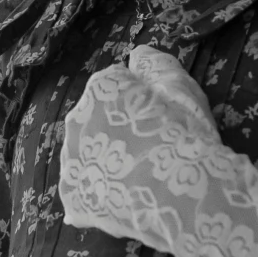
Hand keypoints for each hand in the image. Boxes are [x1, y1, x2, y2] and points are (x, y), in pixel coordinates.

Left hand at [59, 46, 257, 256]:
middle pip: (96, 121)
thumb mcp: (181, 88)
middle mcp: (76, 118)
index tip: (161, 121)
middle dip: (116, 131)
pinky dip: (97, 196)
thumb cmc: (187, 134)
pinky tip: (122, 202)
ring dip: (104, 163)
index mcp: (101, 88)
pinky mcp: (71, 195)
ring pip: (87, 156)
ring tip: (138, 180)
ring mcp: (71, 159)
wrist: (183, 194)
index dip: (141, 104)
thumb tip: (137, 54)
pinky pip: (81, 192)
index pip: (116, 88)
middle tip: (150, 151)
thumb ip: (156, 64)